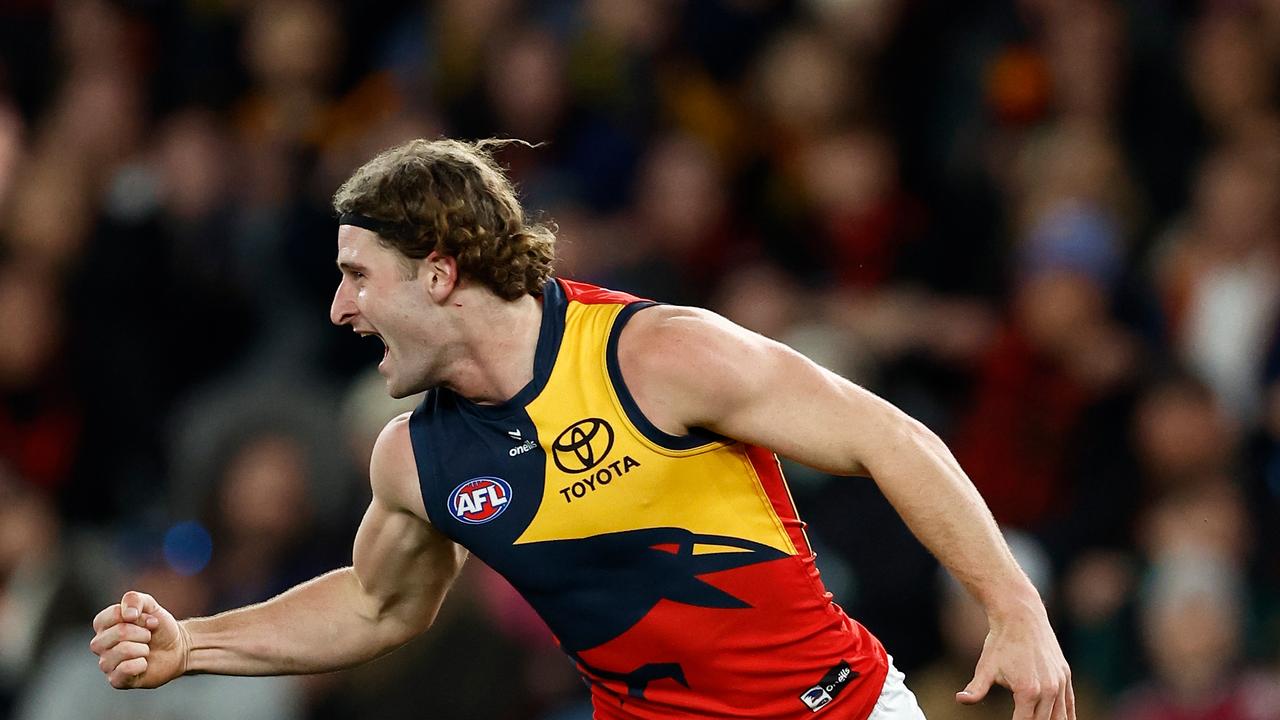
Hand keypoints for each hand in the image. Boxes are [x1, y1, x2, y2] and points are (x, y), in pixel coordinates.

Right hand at [90, 591, 189, 688]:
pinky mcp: (115, 680)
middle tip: (148, 637)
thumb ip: (135, 599)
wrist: (177, 649)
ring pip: (123, 650)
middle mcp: (100, 644)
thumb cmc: (159, 628)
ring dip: (143, 648)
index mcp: (103, 624)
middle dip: (142, 632)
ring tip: (146, 650)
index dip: (138, 616)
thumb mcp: (150, 605)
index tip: (149, 620)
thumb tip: (128, 615)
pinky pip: (125, 670)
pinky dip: (141, 664)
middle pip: (119, 633)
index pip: (112, 615)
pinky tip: (144, 664)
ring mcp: (106, 663)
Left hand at [956, 603, 1074, 719]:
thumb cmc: (1000, 643)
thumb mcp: (985, 667)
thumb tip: (960, 699)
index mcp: (1028, 691)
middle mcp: (1048, 690)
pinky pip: (1070, 705)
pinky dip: (1067, 717)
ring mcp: (1060, 683)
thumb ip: (976, 689)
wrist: (1021, 616)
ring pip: (1059, 717)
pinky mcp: (1066, 676)